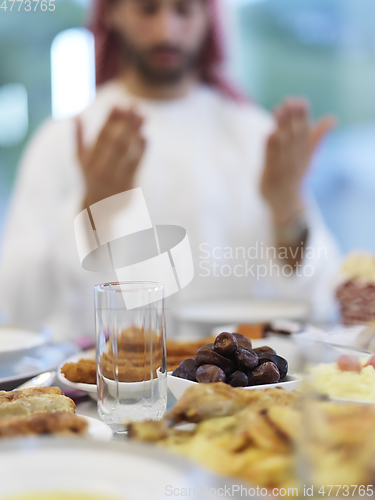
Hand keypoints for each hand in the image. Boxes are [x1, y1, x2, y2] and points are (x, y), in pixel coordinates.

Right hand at [76, 107, 145, 207]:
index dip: (111, 120)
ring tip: (144, 115)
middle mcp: (100, 169)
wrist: (98, 211)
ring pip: (127, 152)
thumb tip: (75, 115)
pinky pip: (135, 165)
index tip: (119, 103)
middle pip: (115, 142)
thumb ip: (78, 138)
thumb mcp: (81, 161)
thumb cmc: (90, 179)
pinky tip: (146, 136)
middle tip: (136, 105)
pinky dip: (141, 150)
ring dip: (136, 132)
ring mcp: (115, 178)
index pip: (101, 136)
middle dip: (126, 123)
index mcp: (88, 161)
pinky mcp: (128, 186)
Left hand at [260, 98, 334, 224]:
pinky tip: (268, 134)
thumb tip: (333, 119)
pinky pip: (271, 161)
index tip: (299, 101)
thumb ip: (318, 137)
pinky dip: (270, 148)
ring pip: (283, 146)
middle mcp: (296, 160)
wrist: (286, 203)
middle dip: (292, 119)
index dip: (303, 116)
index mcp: (305, 154)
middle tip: (288, 101)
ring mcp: (283, 169)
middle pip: (294, 136)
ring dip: (281, 128)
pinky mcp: (271, 177)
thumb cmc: (295, 175)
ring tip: (278, 111)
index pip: (305, 132)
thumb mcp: (308, 157)